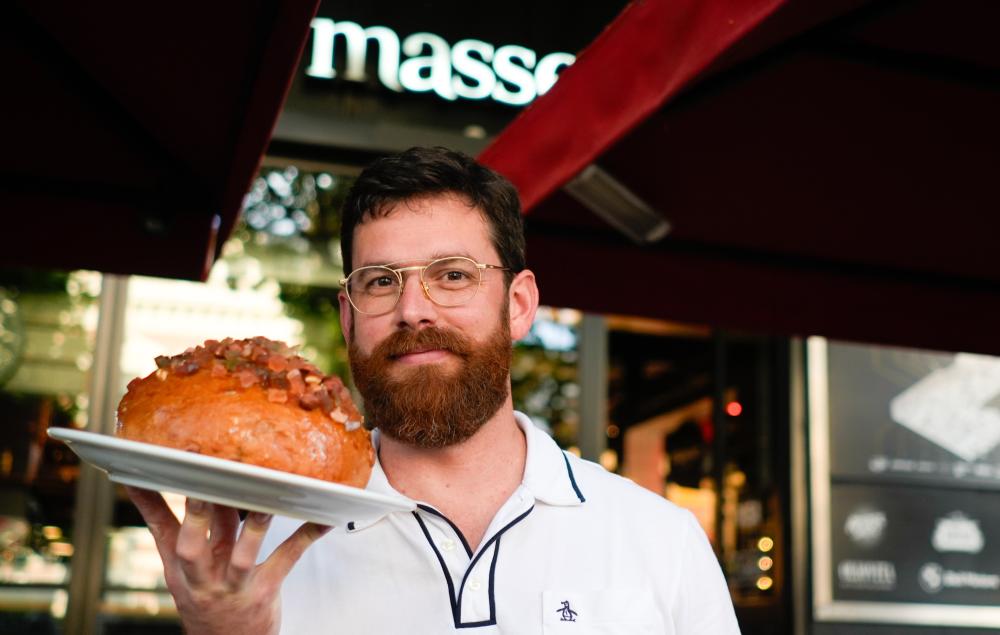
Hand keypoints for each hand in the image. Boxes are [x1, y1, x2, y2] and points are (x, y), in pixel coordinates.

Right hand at [126, 486, 330, 634]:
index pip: (160, 529)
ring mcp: (233, 586)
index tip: (142, 471)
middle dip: (198, 512)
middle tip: (203, 479)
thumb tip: (187, 484)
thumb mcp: (186, 572)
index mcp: (181, 567)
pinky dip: (306, 536)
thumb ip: (191, 529)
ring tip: (266, 497)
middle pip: (192, 543)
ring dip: (254, 524)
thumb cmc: (208, 601)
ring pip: (242, 554)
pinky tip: (323, 519)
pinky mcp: (264, 591)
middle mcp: (202, 577)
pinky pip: (287, 558)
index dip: (149, 502)